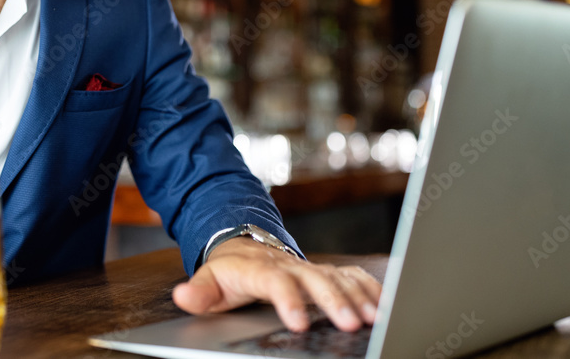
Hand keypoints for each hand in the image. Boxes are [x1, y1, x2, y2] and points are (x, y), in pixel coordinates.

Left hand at [172, 237, 380, 332]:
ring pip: (338, 277)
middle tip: (350, 322)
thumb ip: (199, 292)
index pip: (275, 282)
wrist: (244, 247)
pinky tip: (385, 302)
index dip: (288, 300)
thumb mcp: (209, 280)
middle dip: (334, 300)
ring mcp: (309, 267)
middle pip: (315, 279)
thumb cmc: (229, 270)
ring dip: (358, 295)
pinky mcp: (325, 271)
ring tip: (375, 316)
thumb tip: (183, 295)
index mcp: (260, 268)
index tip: (297, 322)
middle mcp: (290, 265)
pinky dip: (370, 286)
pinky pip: (351, 275)